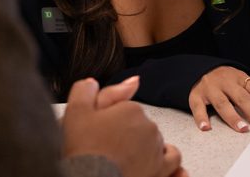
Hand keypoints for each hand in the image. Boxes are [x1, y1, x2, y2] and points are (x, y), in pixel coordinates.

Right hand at [63, 77, 185, 176]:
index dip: (113, 121)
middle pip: (142, 126)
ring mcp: (157, 151)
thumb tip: (94, 82)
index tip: (103, 131)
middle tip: (110, 146)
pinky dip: (165, 162)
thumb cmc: (83, 150)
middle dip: (129, 134)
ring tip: (130, 157)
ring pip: (158, 143)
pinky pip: (173, 162)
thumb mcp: (76, 111)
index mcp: (131, 109)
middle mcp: (148, 127)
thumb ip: (86, 90)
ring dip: (148, 148)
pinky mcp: (161, 172)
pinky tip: (152, 165)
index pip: (127, 109)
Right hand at [189, 66, 249, 132]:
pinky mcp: (196, 94)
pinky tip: (206, 127)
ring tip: (242, 128)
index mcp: (240, 79)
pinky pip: (197, 106)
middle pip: (241, 97)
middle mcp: (226, 82)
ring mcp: (210, 88)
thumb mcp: (245, 81)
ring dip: (232, 116)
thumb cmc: (226, 79)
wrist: (199, 68)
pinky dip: (201, 117)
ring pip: (222, 102)